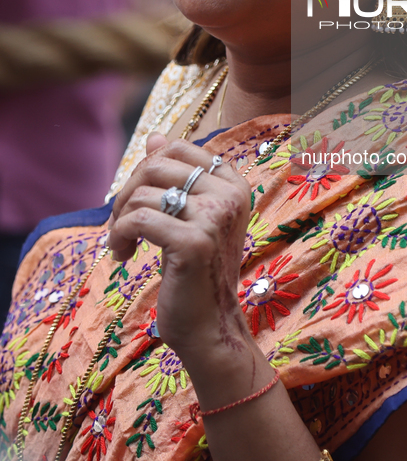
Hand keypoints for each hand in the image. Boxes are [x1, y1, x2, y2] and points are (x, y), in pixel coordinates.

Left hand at [108, 133, 251, 359]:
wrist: (209, 325)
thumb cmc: (196, 271)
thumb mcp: (188, 217)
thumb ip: (174, 175)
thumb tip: (155, 135)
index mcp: (234, 183)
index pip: (178, 148)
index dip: (146, 168)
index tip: (138, 200)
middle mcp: (230, 194)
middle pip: (156, 165)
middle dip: (127, 191)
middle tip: (121, 222)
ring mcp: (215, 217)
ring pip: (143, 193)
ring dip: (120, 219)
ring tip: (122, 243)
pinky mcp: (194, 242)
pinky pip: (138, 220)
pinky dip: (119, 236)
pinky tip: (122, 255)